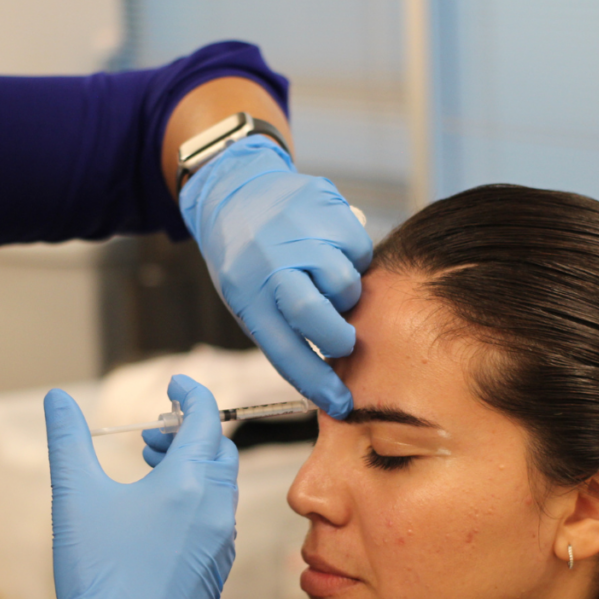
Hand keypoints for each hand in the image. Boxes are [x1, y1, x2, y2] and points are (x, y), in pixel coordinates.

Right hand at [14, 375, 238, 598]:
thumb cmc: (97, 573)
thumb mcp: (74, 495)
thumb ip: (67, 439)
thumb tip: (56, 398)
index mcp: (187, 483)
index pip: (205, 417)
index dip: (190, 392)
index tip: (173, 384)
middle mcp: (213, 508)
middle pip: (218, 448)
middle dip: (187, 430)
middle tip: (150, 434)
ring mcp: (219, 542)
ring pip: (220, 484)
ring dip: (192, 464)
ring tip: (150, 469)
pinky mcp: (215, 570)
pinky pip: (217, 518)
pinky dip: (197, 498)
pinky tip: (160, 514)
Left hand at [180, 135, 372, 416]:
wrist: (237, 194)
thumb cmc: (247, 261)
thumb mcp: (247, 299)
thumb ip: (284, 330)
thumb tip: (329, 373)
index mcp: (248, 295)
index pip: (284, 351)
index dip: (316, 383)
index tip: (341, 404)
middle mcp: (272, 263)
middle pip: (317, 316)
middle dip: (338, 337)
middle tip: (339, 338)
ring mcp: (301, 232)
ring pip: (347, 284)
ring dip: (345, 292)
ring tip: (325, 281)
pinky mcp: (327, 208)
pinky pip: (361, 250)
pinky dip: (354, 259)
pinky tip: (331, 250)